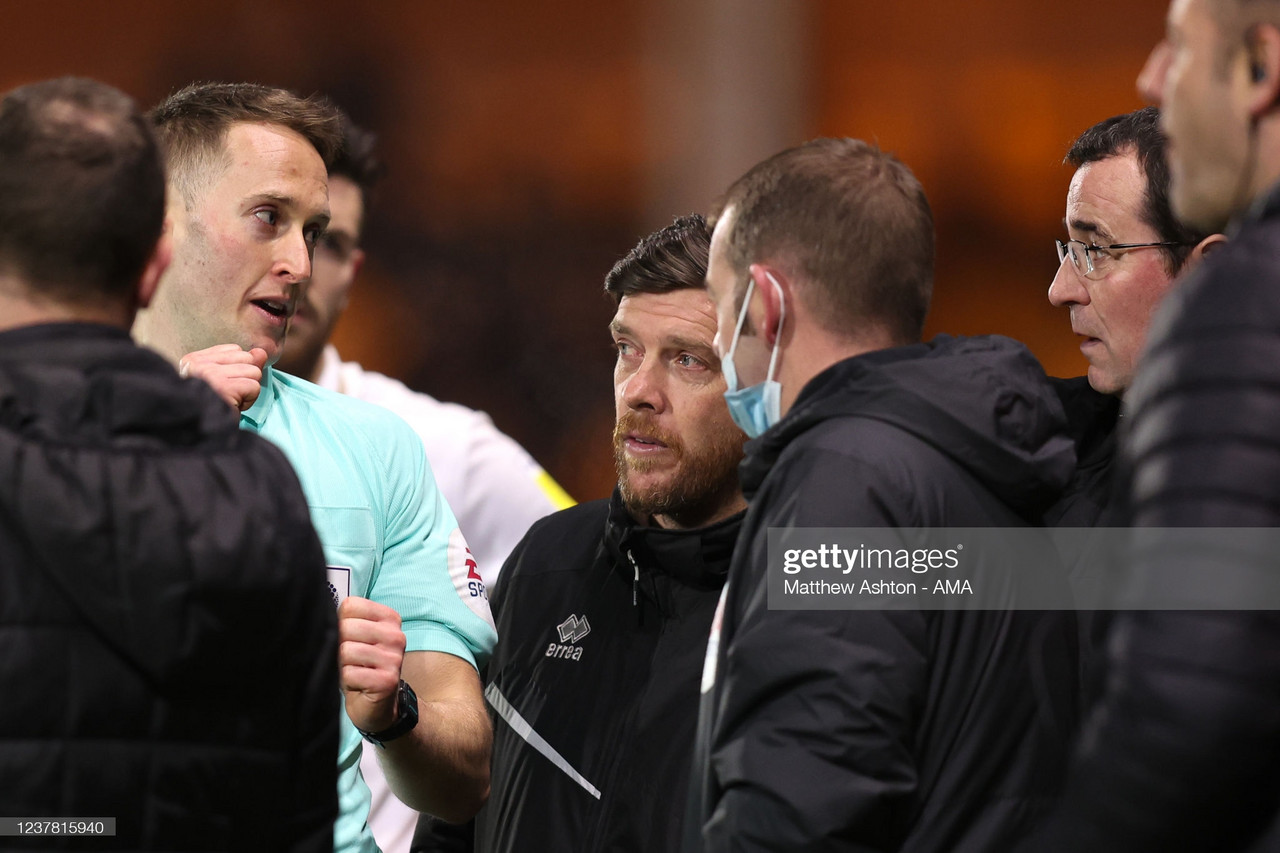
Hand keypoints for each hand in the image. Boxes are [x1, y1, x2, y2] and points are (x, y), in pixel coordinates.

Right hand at [179, 344, 267, 412]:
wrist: (201, 435)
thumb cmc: (213, 407)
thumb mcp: (226, 379)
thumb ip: (243, 362)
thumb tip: (261, 352)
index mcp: (193, 360)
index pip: (235, 350)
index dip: (238, 370)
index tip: (224, 386)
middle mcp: (199, 365)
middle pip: (247, 359)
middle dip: (245, 379)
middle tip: (229, 395)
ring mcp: (210, 375)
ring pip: (254, 372)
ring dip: (248, 391)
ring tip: (231, 400)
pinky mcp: (224, 388)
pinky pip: (254, 386)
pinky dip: (249, 400)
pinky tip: (234, 406)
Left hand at [338, 596, 407, 732]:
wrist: (377, 705)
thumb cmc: (361, 668)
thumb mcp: (355, 638)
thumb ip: (344, 621)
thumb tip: (318, 615)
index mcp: (389, 618)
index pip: (351, 606)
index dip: (339, 623)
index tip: (348, 638)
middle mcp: (396, 635)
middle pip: (347, 627)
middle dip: (338, 646)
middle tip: (348, 659)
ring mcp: (394, 658)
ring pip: (346, 651)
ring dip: (341, 665)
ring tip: (352, 671)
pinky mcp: (387, 680)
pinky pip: (349, 673)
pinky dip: (345, 681)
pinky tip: (356, 684)